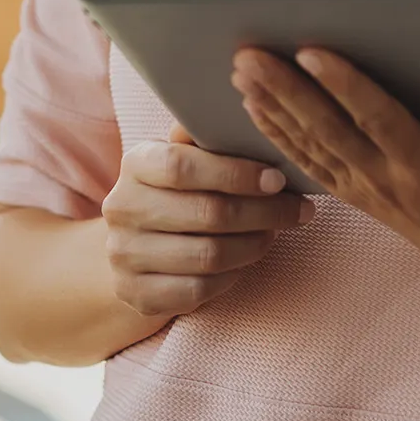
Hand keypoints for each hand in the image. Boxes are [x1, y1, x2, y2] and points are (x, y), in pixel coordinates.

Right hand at [99, 126, 311, 317]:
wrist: (130, 248)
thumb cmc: (173, 195)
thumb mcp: (181, 160)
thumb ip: (208, 144)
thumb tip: (249, 127)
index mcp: (135, 164)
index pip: (182, 166)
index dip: (236, 174)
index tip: (278, 180)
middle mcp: (122, 208)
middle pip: (207, 213)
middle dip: (264, 212)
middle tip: (297, 211)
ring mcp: (125, 254)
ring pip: (209, 255)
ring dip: (253, 245)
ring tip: (272, 233)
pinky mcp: (136, 293)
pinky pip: (199, 289)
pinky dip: (230, 277)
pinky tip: (242, 263)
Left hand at [235, 48, 419, 309]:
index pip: (379, 120)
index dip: (345, 86)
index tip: (312, 51)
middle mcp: (389, 179)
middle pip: (328, 129)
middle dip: (286, 90)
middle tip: (249, 53)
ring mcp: (367, 189)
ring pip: (309, 144)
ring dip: (272, 107)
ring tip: (238, 70)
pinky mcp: (356, 194)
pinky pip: (308, 162)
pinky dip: (276, 134)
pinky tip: (251, 105)